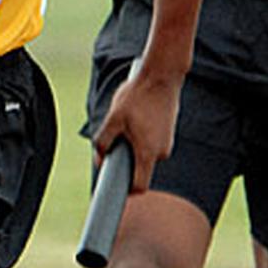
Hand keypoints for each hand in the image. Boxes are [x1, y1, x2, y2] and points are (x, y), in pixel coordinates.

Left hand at [92, 70, 182, 192]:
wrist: (162, 76)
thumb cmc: (137, 96)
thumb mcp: (113, 118)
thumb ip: (103, 141)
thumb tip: (100, 158)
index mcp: (147, 153)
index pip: (139, 186)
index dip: (127, 192)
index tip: (115, 191)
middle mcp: (161, 152)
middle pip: (140, 169)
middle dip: (125, 160)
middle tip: (114, 143)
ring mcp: (167, 143)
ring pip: (145, 155)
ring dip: (133, 147)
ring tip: (127, 124)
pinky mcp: (168, 134)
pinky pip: (151, 144)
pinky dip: (141, 138)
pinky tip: (136, 119)